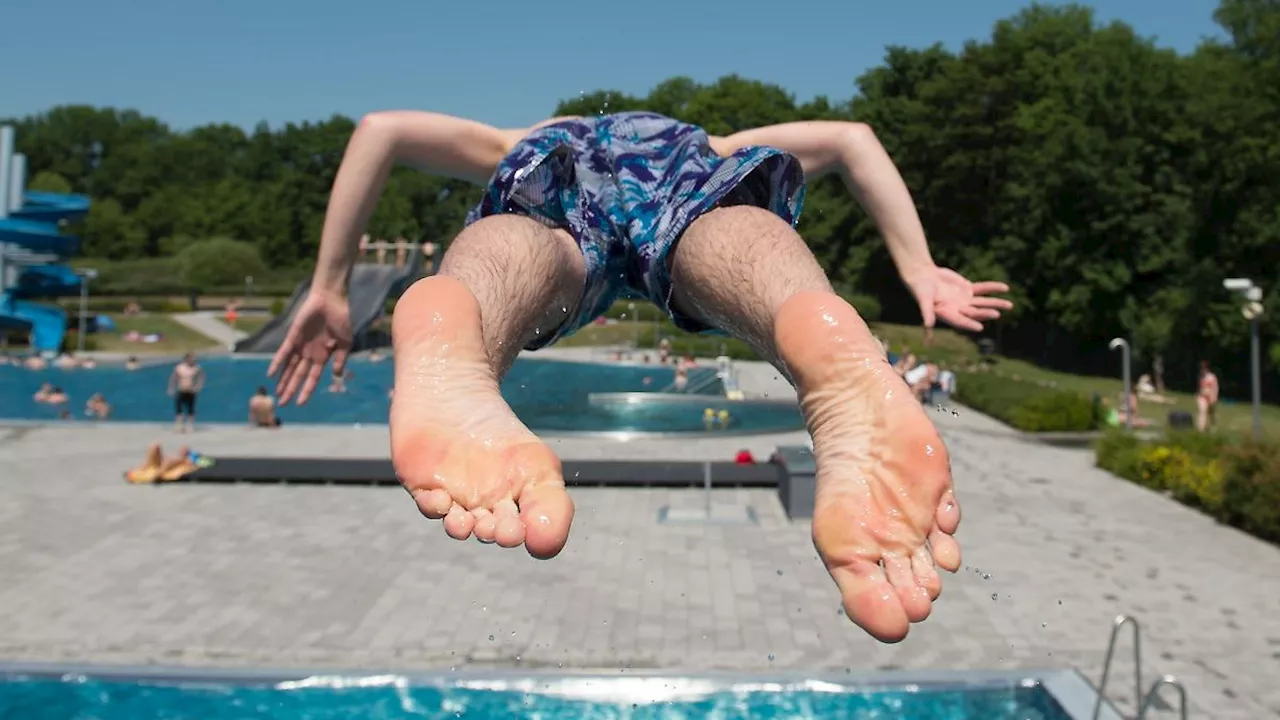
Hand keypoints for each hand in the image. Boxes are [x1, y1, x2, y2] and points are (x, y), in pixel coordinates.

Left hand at [269, 288, 351, 404]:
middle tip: (282, 404)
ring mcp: (300, 346)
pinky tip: (271, 374)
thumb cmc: (341, 320)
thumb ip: (341, 359)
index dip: (306, 391)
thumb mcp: (346, 343)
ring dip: (283, 380)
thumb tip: (337, 375)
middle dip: (290, 389)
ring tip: (277, 393)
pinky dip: (277, 363)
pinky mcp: (293, 336)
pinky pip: (283, 352)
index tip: (300, 404)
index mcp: (323, 356)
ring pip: (289, 367)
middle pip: (298, 376)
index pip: (312, 378)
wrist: (331, 300)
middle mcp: (309, 354)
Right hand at [904, 265, 1012, 331]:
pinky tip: (1005, 288)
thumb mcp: (923, 300)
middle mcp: (958, 309)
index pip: (961, 321)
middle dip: (986, 313)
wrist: (923, 275)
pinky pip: (983, 288)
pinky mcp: (968, 289)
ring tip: (1010, 305)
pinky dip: (993, 288)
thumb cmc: (920, 289)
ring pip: (982, 302)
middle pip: (975, 312)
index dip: (970, 323)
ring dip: (995, 303)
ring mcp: (965, 299)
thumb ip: (926, 313)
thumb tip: (928, 326)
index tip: (980, 327)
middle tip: (997, 314)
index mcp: (948, 314)